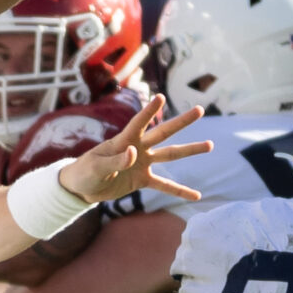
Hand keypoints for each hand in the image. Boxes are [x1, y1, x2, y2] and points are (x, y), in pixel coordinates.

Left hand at [58, 96, 208, 207]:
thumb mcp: (96, 166)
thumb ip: (115, 160)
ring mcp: (142, 163)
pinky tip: (197, 195)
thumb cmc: (85, 171)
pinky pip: (165, 185)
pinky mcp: (142, 180)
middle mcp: (137, 147)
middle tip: (199, 110)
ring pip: (170, 155)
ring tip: (210, 145)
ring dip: (190, 150)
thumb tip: (134, 153)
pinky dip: (180, 191)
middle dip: (181, 122)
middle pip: (163, 132)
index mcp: (123, 140)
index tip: (160, 97)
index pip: (138, 122)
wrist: (81, 187)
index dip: (149, 111)